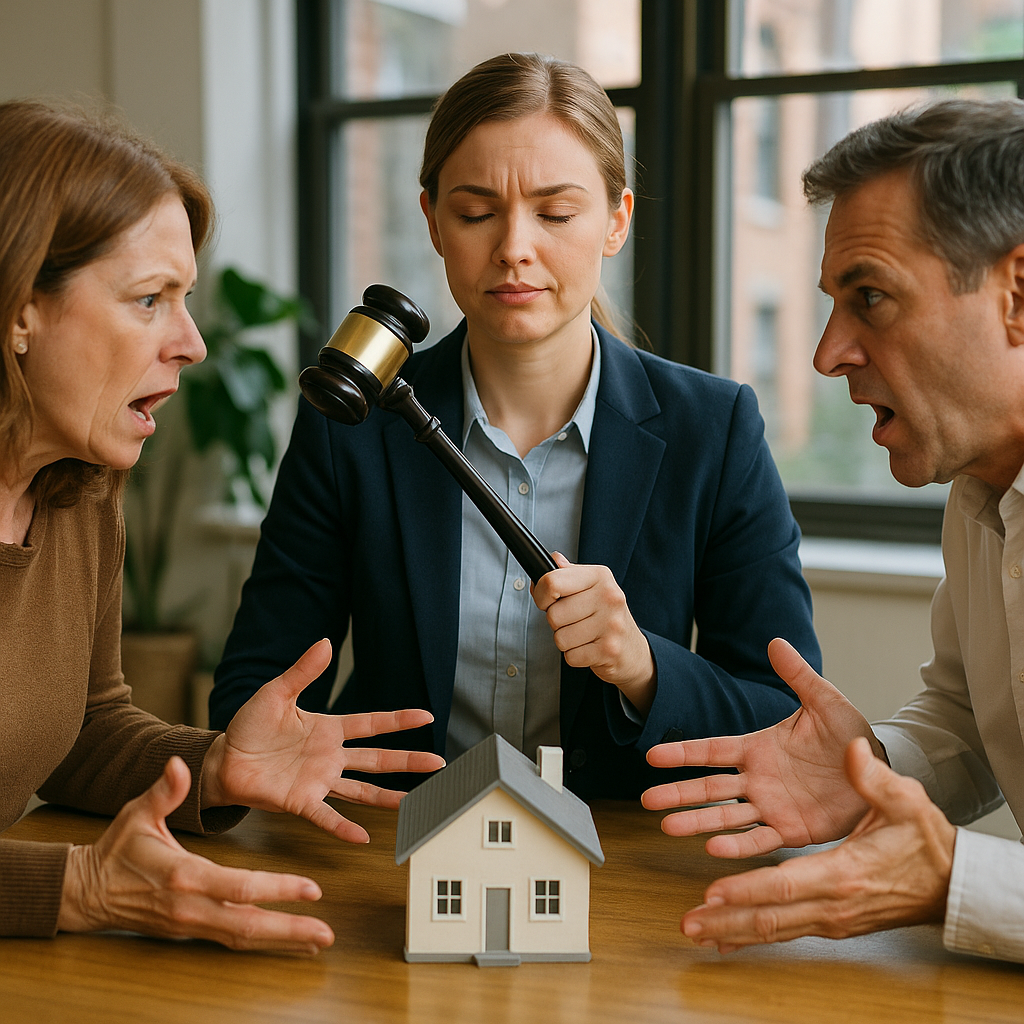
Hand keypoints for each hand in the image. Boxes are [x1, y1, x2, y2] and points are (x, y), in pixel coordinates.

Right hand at [58, 757, 333, 952]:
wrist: (87, 893)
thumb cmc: (117, 849)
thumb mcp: (137, 812)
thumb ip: (165, 791)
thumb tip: (177, 763)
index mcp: (183, 875)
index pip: (238, 887)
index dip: (277, 890)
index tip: (312, 889)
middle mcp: (190, 907)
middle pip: (246, 925)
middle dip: (289, 930)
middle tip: (327, 933)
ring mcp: (191, 924)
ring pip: (242, 938)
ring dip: (282, 941)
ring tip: (318, 940)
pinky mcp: (191, 931)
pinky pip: (232, 940)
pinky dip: (263, 942)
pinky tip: (289, 942)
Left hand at [203, 639, 444, 842]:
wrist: (223, 760)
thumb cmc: (250, 727)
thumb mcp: (277, 693)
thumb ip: (303, 671)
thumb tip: (325, 642)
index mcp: (328, 729)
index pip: (371, 723)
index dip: (399, 719)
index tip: (427, 716)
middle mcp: (330, 757)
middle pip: (378, 758)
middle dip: (409, 761)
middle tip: (438, 763)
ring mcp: (319, 781)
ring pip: (362, 790)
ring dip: (388, 796)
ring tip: (416, 803)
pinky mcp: (300, 801)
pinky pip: (326, 815)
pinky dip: (344, 827)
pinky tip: (363, 837)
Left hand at [532, 552, 655, 714]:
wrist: (633, 649)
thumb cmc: (606, 615)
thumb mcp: (591, 587)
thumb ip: (567, 573)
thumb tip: (552, 559)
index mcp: (600, 576)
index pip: (552, 582)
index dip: (541, 595)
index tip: (547, 601)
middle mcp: (609, 597)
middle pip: (553, 614)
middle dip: (556, 623)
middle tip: (574, 621)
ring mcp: (611, 624)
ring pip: (560, 638)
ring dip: (566, 641)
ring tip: (583, 635)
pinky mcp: (610, 650)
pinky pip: (571, 656)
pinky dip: (575, 656)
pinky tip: (589, 648)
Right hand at [642, 637, 882, 855]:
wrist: (879, 772)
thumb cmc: (851, 736)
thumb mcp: (824, 702)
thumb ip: (798, 675)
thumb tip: (775, 642)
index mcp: (758, 748)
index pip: (712, 751)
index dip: (682, 753)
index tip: (652, 756)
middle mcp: (757, 779)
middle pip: (709, 787)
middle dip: (678, 793)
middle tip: (648, 800)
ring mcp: (770, 806)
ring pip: (725, 816)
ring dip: (697, 821)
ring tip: (667, 827)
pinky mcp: (791, 830)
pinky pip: (759, 839)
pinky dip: (737, 846)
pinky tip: (713, 849)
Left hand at [680, 737, 955, 951]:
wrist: (949, 882)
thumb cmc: (925, 841)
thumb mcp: (905, 801)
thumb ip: (874, 779)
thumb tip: (853, 751)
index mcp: (843, 872)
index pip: (785, 885)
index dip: (747, 888)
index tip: (714, 892)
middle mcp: (832, 902)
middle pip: (770, 916)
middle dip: (727, 921)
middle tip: (689, 923)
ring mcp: (830, 917)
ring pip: (773, 929)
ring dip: (733, 932)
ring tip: (696, 932)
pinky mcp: (829, 921)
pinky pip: (785, 931)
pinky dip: (753, 935)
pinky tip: (727, 940)